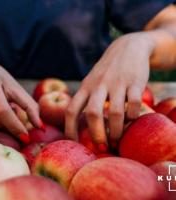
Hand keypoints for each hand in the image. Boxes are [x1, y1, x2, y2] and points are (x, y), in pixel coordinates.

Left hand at [65, 33, 154, 149]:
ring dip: (116, 131)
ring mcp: (117, 83)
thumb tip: (81, 127)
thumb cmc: (106, 72)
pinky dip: (133, 117)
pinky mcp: (135, 82)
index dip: (70, 129)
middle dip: (96, 134)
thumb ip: (85, 100)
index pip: (71, 110)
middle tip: (101, 147)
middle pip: (93, 114)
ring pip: (115, 112)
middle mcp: (98, 85)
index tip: (73, 143)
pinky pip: (134, 104)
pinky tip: (132, 120)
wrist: (127, 47)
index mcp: (85, 87)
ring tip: (116, 140)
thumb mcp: (91, 82)